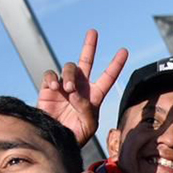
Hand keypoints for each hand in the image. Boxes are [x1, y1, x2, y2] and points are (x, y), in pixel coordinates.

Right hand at [37, 29, 127, 146]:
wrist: (53, 140)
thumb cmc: (75, 136)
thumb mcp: (89, 126)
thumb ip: (87, 109)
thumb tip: (75, 93)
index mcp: (94, 96)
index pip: (108, 77)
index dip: (116, 64)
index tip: (124, 51)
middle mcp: (80, 87)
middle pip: (86, 61)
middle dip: (90, 46)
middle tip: (93, 32)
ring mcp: (64, 86)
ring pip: (69, 68)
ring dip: (69, 75)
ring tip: (68, 88)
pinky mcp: (48, 89)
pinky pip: (50, 74)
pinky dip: (52, 77)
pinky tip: (54, 86)